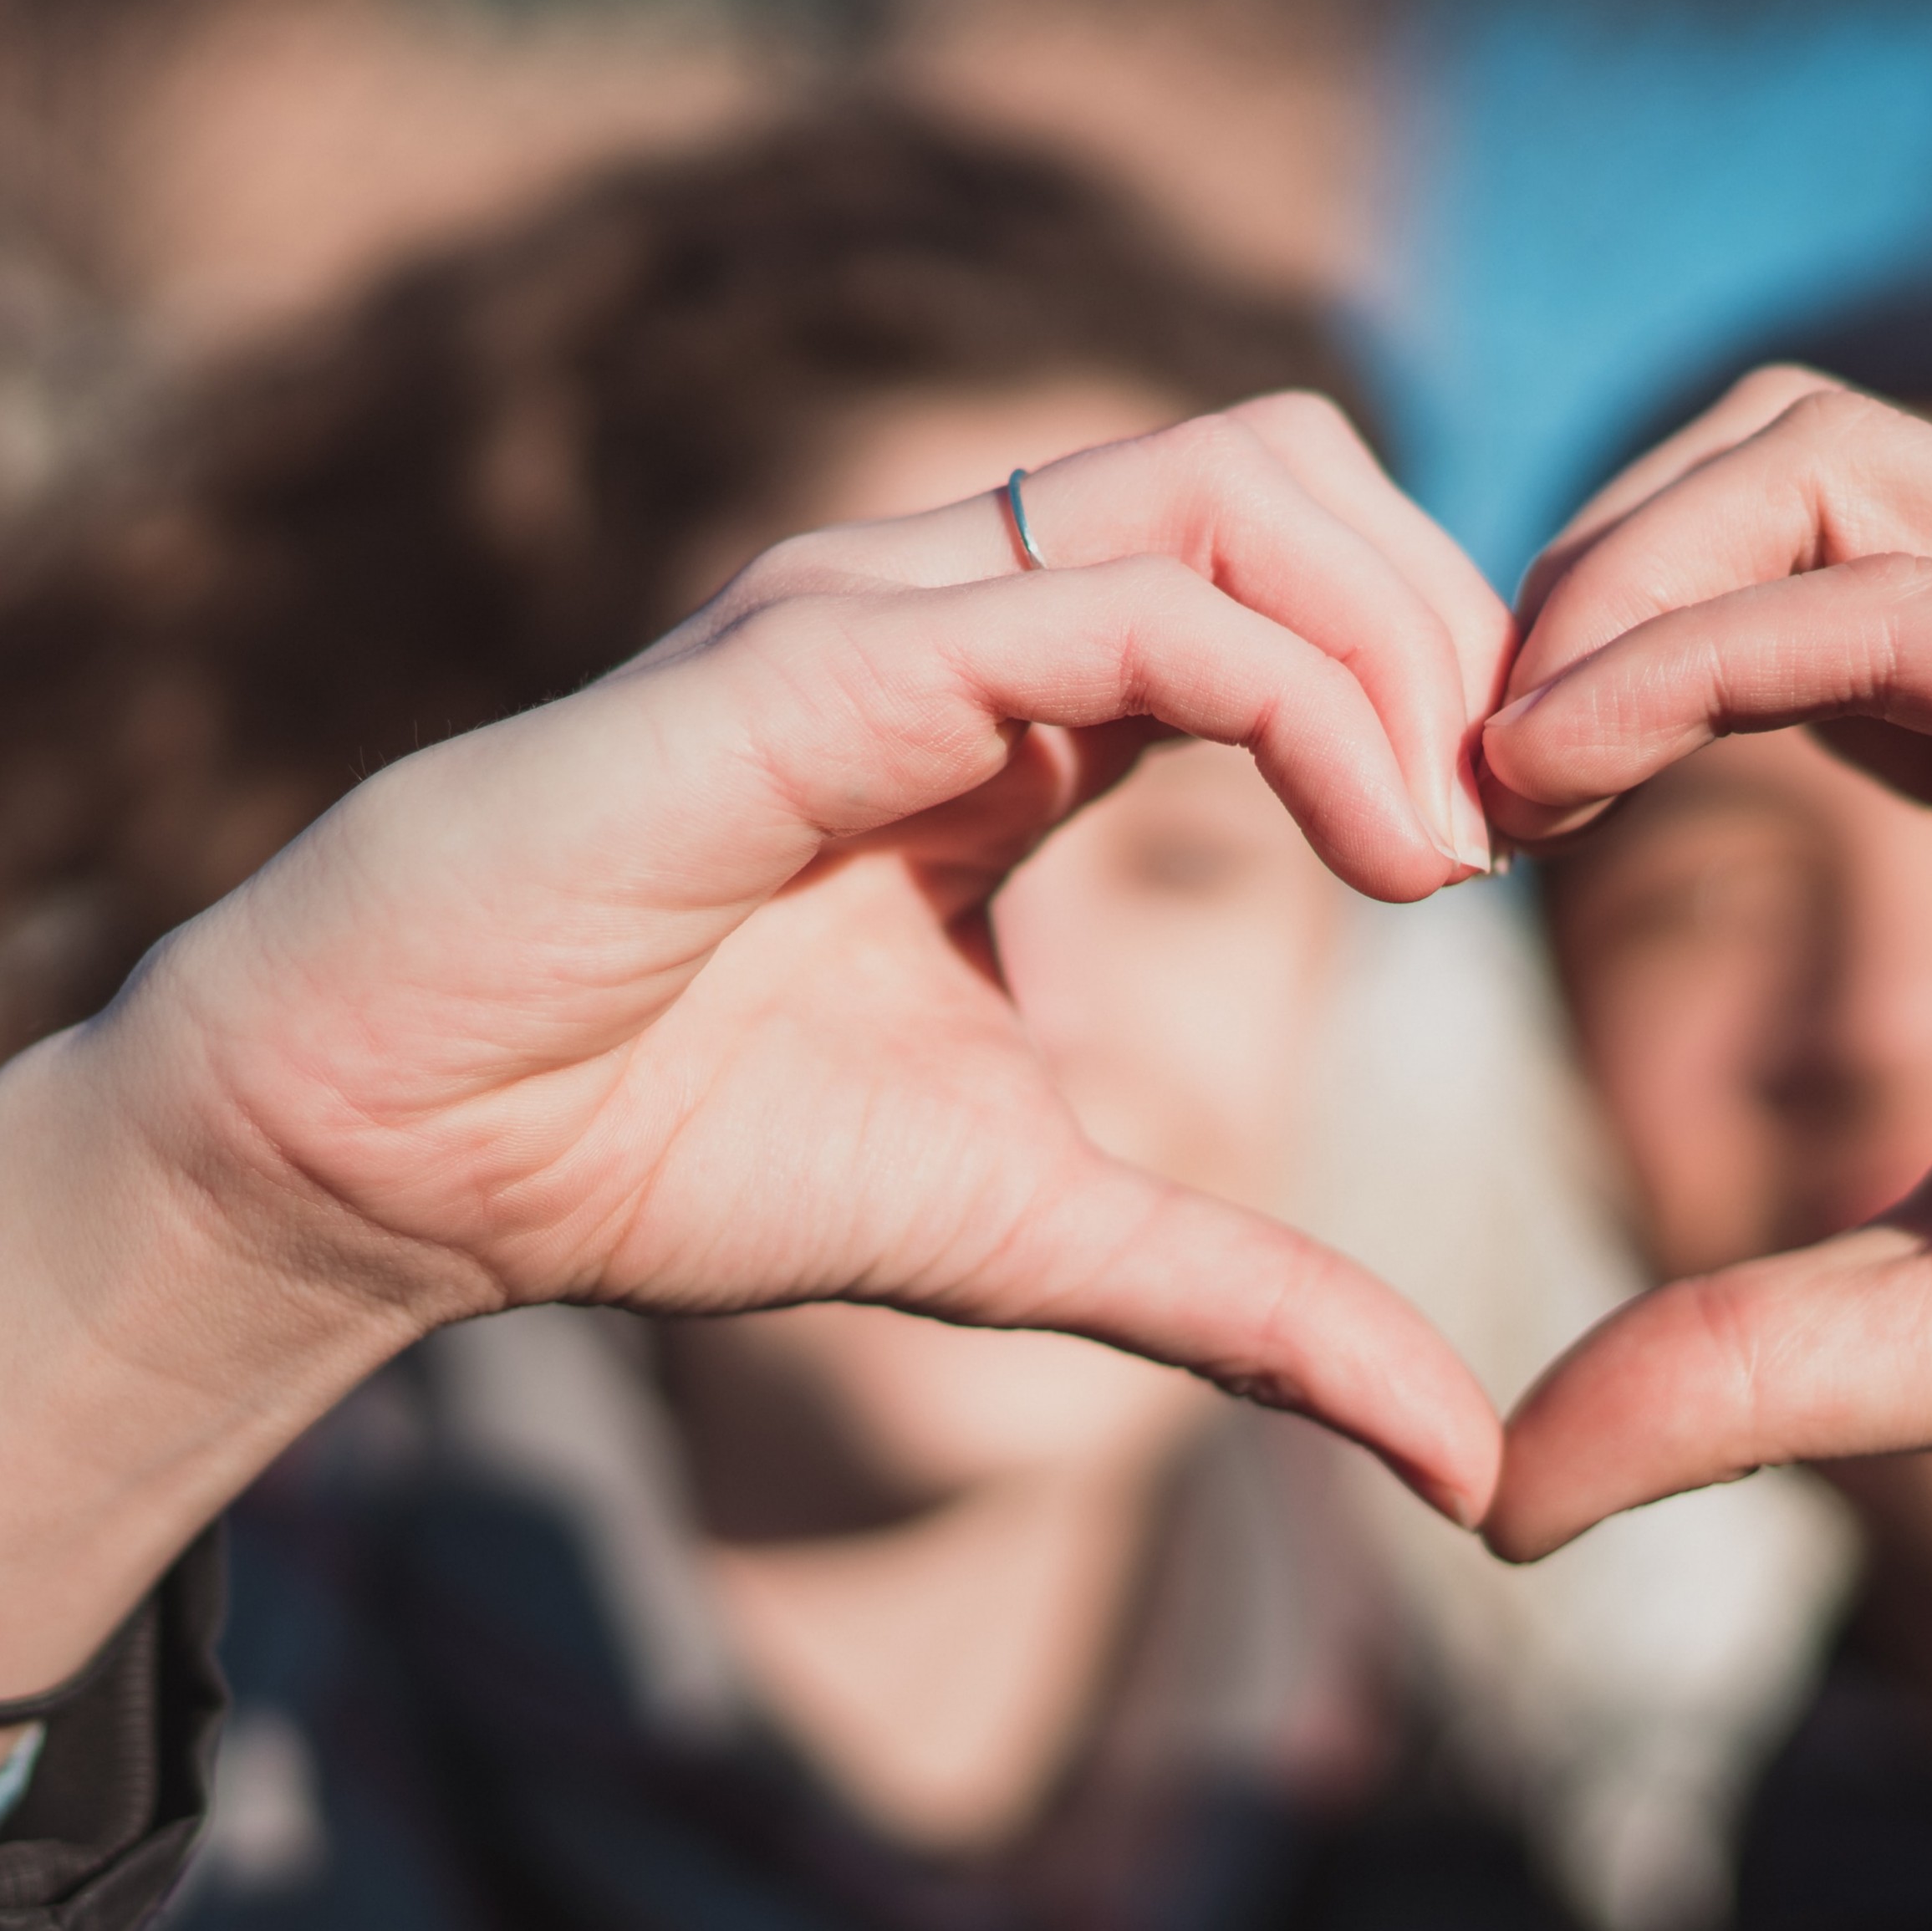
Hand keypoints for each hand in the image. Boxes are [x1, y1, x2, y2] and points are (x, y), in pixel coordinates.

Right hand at [0, 400, 1510, 1838]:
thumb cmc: (674, 1153)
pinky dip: (1300, 698)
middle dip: (1462, 620)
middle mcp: (964, 609)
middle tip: (1531, 822)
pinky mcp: (815, 663)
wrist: (395, 1159)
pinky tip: (1380, 855)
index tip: (1537, 850)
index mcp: (1023, 701)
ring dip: (1403, 639)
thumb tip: (1469, 1465)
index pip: (1298, 572)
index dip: (1450, 676)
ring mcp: (886, 610)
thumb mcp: (1041, 1235)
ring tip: (1457, 842)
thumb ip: (1258, 1307)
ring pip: (1236, 482)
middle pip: (1298, 465)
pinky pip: (1118, 607)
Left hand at [1479, 379, 1931, 1555]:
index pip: (1743, 611)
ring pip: (1828, 465)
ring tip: (1482, 763)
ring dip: (1606, 577)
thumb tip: (1502, 1488)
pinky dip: (1723, 637)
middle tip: (1422, 779)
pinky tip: (1581, 753)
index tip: (1432, 845)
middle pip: (1762, 470)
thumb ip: (1745, 1364)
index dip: (1559, 688)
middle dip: (1554, 581)